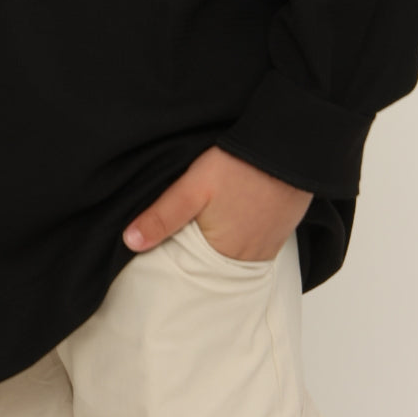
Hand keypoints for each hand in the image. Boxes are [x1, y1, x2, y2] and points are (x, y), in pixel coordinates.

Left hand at [122, 147, 312, 262]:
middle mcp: (248, 259)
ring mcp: (268, 246)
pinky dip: (241, 233)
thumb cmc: (240, 166)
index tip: (163, 248)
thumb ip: (163, 216)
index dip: (176, 256)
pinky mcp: (281, 230)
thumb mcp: (193, 187)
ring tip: (208, 222)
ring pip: (234, 252)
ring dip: (220, 242)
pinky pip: (255, 242)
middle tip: (185, 230)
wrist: (287, 147)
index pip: (192, 269)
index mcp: (224, 254)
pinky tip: (233, 215)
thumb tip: (130, 242)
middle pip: (214, 262)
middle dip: (197, 251)